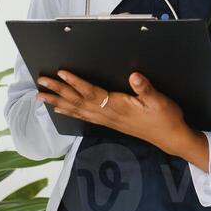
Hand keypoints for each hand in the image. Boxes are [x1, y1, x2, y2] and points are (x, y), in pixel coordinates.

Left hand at [36, 70, 203, 160]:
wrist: (170, 137)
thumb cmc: (165, 118)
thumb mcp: (159, 100)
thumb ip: (145, 89)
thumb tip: (134, 76)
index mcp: (118, 106)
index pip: (92, 92)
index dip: (76, 82)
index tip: (62, 73)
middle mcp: (108, 114)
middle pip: (78, 101)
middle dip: (58, 91)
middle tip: (41, 83)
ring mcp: (107, 120)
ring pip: (77, 109)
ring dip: (58, 101)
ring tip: (42, 96)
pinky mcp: (109, 122)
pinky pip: (83, 116)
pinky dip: (69, 111)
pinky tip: (60, 109)